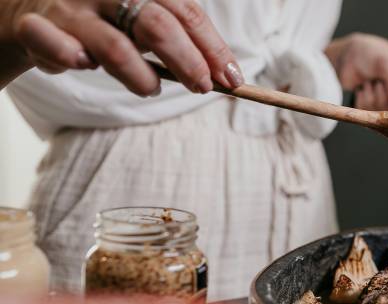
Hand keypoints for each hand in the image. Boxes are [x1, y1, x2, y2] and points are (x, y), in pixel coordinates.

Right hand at [2, 0, 242, 95]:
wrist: (33, 8)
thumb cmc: (105, 20)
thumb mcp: (143, 20)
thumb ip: (179, 41)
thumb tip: (224, 74)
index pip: (185, 12)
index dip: (213, 47)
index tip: (232, 78)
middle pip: (157, 26)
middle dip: (188, 63)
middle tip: (202, 88)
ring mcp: (71, 7)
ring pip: (115, 47)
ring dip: (141, 77)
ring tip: (150, 89)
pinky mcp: (36, 26)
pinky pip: (52, 43)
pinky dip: (68, 57)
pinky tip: (82, 65)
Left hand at [326, 33, 387, 110]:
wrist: (349, 58)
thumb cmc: (373, 53)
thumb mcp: (387, 62)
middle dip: (386, 98)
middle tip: (380, 81)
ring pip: (387, 117)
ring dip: (373, 98)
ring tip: (372, 82)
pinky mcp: (379, 112)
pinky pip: (373, 118)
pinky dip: (364, 102)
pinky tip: (365, 89)